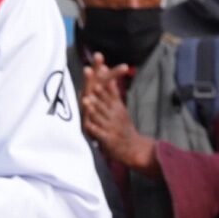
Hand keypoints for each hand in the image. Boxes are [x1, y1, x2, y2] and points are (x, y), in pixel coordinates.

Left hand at [78, 55, 153, 173]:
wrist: (133, 148)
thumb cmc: (122, 126)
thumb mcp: (120, 108)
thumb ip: (112, 93)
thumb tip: (109, 76)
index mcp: (117, 106)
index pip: (110, 90)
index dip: (103, 79)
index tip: (99, 69)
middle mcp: (115, 114)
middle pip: (105, 100)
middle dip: (97, 90)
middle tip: (90, 79)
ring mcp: (112, 126)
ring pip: (101, 115)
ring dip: (93, 107)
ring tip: (85, 100)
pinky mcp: (108, 139)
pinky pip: (99, 133)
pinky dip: (93, 128)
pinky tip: (87, 124)